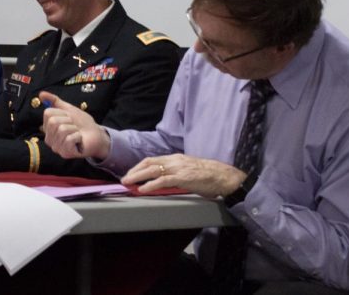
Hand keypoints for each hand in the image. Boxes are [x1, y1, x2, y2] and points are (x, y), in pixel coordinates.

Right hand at [40, 91, 109, 158]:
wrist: (96, 134)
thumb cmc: (82, 123)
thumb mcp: (68, 109)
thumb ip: (54, 101)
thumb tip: (41, 93)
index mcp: (47, 128)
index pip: (48, 113)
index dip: (62, 112)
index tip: (69, 118)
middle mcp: (49, 138)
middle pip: (53, 121)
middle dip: (68, 120)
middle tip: (74, 126)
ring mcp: (56, 147)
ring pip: (61, 129)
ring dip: (74, 129)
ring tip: (77, 133)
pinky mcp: (65, 153)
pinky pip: (69, 139)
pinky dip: (78, 136)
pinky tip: (79, 140)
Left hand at [121, 154, 245, 197]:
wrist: (224, 176)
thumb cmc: (209, 176)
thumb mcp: (188, 171)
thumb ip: (175, 174)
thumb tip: (162, 182)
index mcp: (175, 158)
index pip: (152, 160)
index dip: (139, 166)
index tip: (130, 173)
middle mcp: (175, 160)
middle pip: (149, 163)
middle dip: (134, 171)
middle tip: (124, 179)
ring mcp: (178, 168)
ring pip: (153, 170)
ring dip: (138, 176)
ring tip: (128, 183)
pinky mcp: (183, 177)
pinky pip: (163, 180)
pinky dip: (150, 184)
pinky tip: (143, 189)